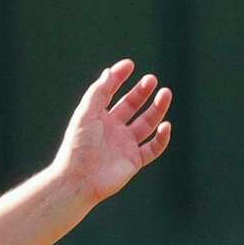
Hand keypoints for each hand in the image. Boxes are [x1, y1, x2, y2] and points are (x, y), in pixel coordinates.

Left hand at [54, 59, 171, 204]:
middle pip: (132, 106)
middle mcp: (113, 129)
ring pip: (147, 123)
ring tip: (165, 93)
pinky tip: (166, 125)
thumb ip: (98, 92)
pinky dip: (162, 138)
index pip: (111, 92)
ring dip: (157, 109)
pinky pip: (153, 148)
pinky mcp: (134, 161)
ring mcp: (125, 144)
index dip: (120, 78)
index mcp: (98, 116)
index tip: (130, 65)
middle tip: (151, 79)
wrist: (79, 179)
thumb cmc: (78, 146)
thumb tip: (109, 71)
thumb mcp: (86, 114)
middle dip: (142, 92)